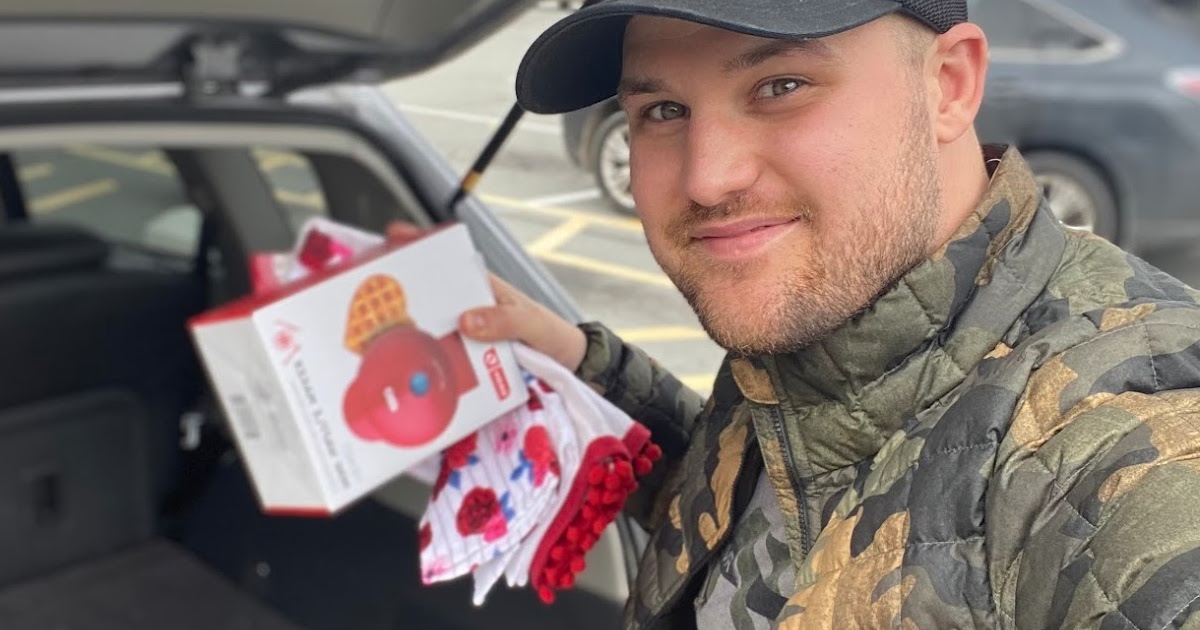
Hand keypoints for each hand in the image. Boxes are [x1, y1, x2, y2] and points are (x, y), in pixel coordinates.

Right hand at [387, 222, 587, 371]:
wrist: (567, 362)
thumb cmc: (551, 333)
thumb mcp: (530, 323)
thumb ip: (504, 321)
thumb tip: (466, 320)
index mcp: (483, 286)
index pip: (448, 259)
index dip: (421, 244)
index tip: (394, 235)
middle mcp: (468, 306)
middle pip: (428, 293)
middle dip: (398, 291)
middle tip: (366, 293)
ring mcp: (465, 331)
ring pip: (429, 325)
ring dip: (406, 328)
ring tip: (374, 332)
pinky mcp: (466, 355)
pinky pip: (441, 353)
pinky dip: (424, 356)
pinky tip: (406, 366)